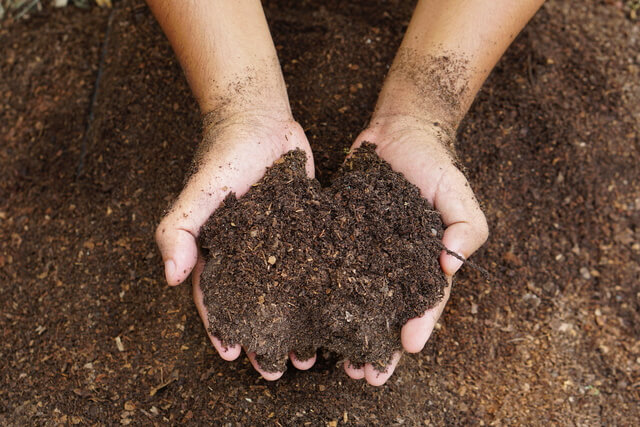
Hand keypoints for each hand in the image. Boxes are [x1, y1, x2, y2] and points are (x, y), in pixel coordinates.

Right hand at [155, 110, 316, 379]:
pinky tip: (334, 309)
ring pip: (285, 293)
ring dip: (294, 324)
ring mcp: (276, 241)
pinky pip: (309, 265)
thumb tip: (169, 277)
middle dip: (263, 337)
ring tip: (311, 354)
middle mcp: (246, 251)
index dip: (222, 329)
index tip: (236, 355)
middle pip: (254, 304)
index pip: (215, 298)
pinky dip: (317, 291)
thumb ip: (178, 230)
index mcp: (217, 249)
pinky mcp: (303, 227)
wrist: (260, 116)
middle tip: (279, 367)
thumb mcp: (199, 191)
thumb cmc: (224, 153)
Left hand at [343, 115, 488, 385]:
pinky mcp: (343, 234)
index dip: (420, 324)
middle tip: (366, 375)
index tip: (408, 347)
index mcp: (428, 259)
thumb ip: (465, 228)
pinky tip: (312, 313)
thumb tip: (450, 269)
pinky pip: (334, 266)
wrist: (400, 131)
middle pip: (390, 310)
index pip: (427, 299)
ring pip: (359, 298)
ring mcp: (370, 251)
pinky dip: (325, 292)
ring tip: (336, 361)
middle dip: (380, 343)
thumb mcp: (458, 192)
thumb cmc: (435, 163)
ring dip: (350, 329)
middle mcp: (398, 262)